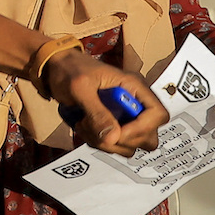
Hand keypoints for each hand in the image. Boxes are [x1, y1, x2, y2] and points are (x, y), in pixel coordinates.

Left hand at [40, 49, 164, 154]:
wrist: (57, 69)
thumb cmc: (70, 69)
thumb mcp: (80, 88)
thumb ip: (97, 112)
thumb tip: (113, 138)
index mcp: (134, 86)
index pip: (158, 114)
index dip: (141, 128)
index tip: (117, 132)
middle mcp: (134, 102)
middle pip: (148, 136)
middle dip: (121, 140)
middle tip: (96, 128)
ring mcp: (125, 115)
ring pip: (129, 145)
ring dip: (106, 143)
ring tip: (85, 124)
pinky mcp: (113, 124)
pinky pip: (114, 145)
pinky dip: (98, 142)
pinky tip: (84, 126)